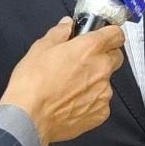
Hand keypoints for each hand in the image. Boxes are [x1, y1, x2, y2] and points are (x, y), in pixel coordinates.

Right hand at [0, 17, 125, 145]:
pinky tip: (72, 102)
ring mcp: (103, 93)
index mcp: (90, 49)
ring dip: (95, 80)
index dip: (110, 33)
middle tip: (83, 61)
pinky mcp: (100, 113)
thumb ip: (59, 33)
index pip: (116, 34)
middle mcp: (102, 69)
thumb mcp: (40, 48)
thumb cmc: (32, 84)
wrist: (28, 119)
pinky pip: (101, 102)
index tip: (103, 36)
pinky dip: (90, 101)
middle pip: (116, 56)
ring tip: (71, 86)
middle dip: (104, 56)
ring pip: (107, 81)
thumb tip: (67, 25)